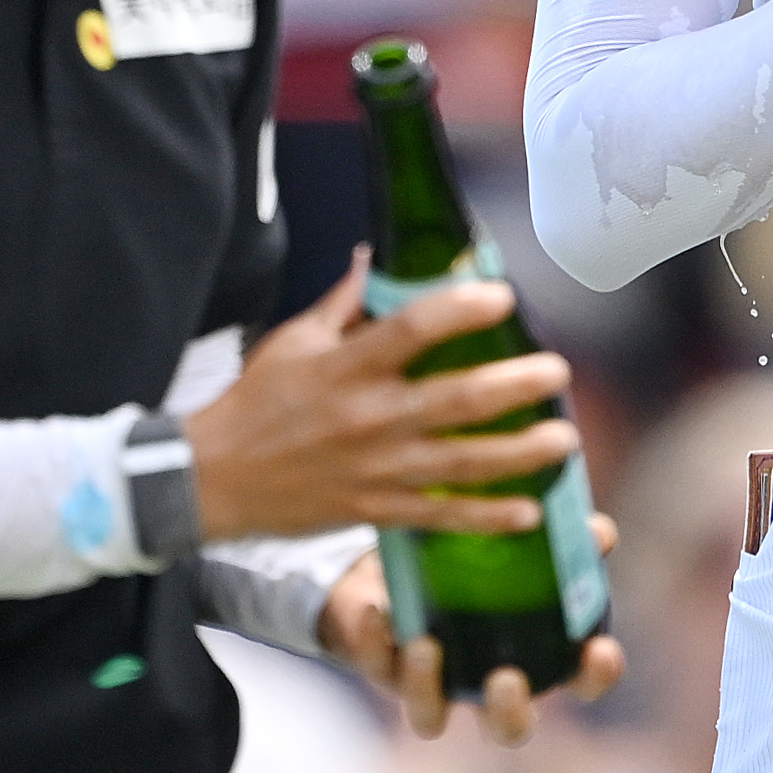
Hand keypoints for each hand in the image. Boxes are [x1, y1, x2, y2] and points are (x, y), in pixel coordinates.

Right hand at [181, 255, 585, 541]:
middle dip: (514, 387)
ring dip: (517, 454)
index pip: (409, 330)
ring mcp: (374, 469)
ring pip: (459, 462)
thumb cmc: (255, 403)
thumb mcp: (294, 342)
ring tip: (563, 440)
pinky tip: (527, 513)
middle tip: (557, 373)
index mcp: (346, 368)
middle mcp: (367, 417)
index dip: (458, 311)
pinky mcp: (373, 511)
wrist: (210, 480)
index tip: (502, 297)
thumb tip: (374, 256)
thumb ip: (344, 302)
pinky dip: (484, 517)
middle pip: (453, 401)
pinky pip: (439, 516)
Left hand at [319, 533, 625, 744]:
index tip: (599, 649)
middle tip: (506, 681)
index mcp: (535, 657)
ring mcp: (432, 684)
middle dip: (508, 714)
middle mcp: (484, 684)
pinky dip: (376, 643)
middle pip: (508, 728)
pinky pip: (377, 666)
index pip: (581, 681)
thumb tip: (597, 532)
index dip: (596, 675)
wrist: (399, 557)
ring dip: (426, 688)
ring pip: (429, 716)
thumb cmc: (481, 552)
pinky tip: (379, 611)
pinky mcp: (384, 667)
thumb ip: (563, 537)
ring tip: (424, 646)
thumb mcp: (521, 538)